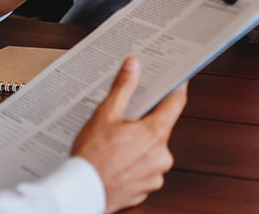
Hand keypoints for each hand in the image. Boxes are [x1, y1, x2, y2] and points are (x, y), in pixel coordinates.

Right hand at [72, 58, 187, 211]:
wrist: (79, 193)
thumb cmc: (91, 157)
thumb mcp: (105, 115)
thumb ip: (123, 87)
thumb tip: (133, 65)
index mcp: (156, 134)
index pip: (176, 103)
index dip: (177, 87)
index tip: (178, 79)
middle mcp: (162, 156)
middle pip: (160, 128)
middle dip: (145, 122)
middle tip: (126, 120)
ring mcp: (155, 175)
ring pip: (152, 151)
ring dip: (139, 145)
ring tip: (115, 145)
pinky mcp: (146, 190)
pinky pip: (145, 170)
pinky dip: (134, 164)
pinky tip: (116, 161)